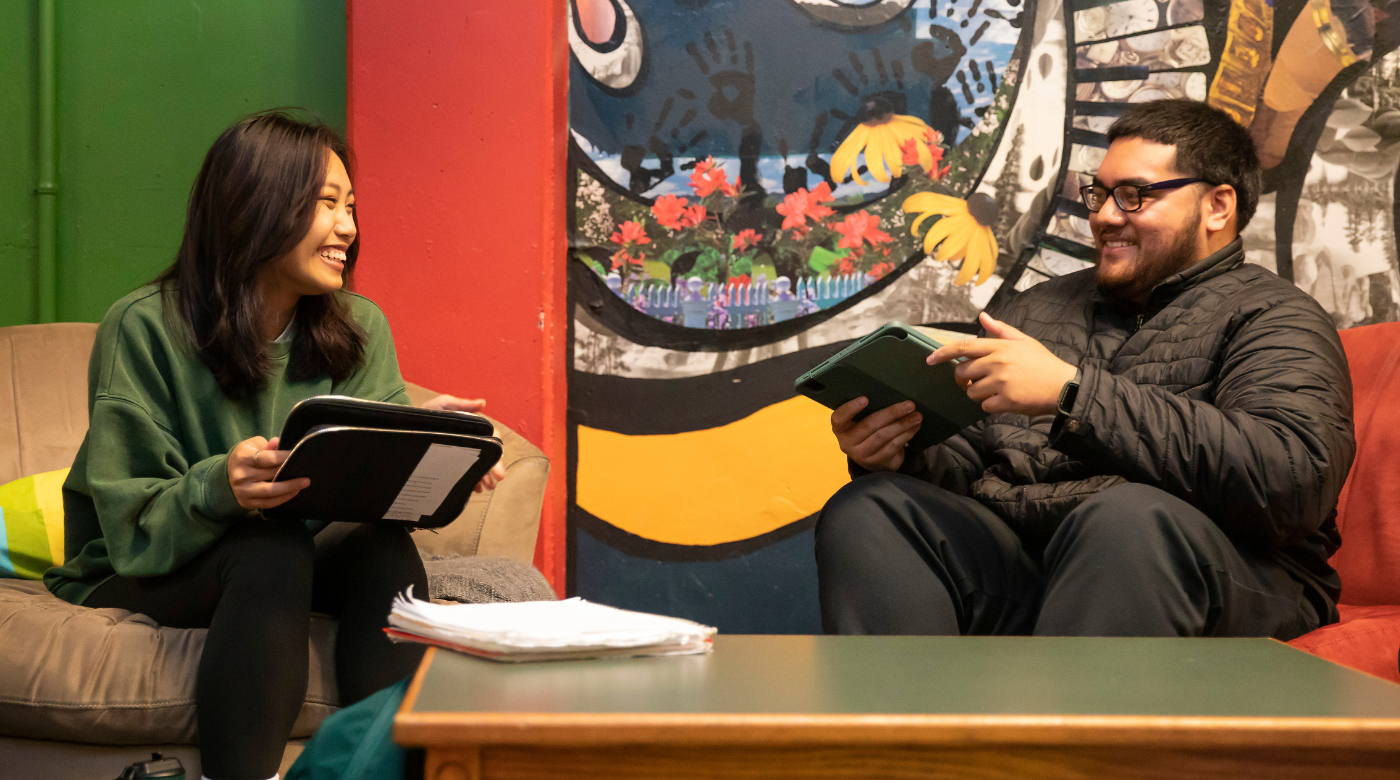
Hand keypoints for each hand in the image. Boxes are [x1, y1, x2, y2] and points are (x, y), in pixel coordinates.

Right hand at [228, 436, 307, 510]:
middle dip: (290, 472)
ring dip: (290, 487)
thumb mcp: (252, 445)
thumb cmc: (245, 456)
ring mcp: (243, 491)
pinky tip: (294, 492)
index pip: (267, 458)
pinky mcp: (246, 503)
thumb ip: (266, 445)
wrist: (227, 475)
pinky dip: (283, 498)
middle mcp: (241, 475)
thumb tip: (278, 442)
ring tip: (304, 483)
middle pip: (271, 474)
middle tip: (306, 469)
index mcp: (242, 458)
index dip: (284, 457)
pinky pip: (268, 503)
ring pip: (271, 491)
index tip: (297, 454)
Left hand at [419, 395, 502, 490]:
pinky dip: (473, 481)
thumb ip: (461, 404)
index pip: (490, 438)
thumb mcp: (442, 405)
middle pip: (486, 454)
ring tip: (487, 487)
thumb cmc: (425, 415)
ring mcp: (460, 452)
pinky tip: (476, 488)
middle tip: (496, 481)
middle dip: (492, 468)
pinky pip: (466, 473)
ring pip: (478, 465)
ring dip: (485, 476)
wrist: (405, 429)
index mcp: (471, 427)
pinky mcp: (451, 463)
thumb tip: (483, 403)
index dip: (496, 451)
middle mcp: (469, 440)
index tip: (498, 467)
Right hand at [831, 397, 922, 472]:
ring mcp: (862, 455)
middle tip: (910, 405)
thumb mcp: (860, 421)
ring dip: (903, 425)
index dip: (851, 408)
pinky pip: (893, 446)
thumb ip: (867, 411)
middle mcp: (847, 443)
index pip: (839, 418)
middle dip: (892, 413)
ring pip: (884, 436)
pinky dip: (906, 435)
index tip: (865, 398)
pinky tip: (915, 427)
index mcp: (840, 429)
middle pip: (869, 425)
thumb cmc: (866, 431)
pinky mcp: (878, 462)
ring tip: (917, 416)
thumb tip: (890, 394)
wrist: (872, 458)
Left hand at [928, 312, 1077, 415]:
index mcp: (1000, 346)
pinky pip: (984, 406)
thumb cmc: (1042, 363)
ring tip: (997, 390)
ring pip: (971, 391)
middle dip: (964, 379)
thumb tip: (982, 317)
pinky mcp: (1006, 400)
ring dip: (979, 393)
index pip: (963, 347)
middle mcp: (997, 362)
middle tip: (977, 381)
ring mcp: (1001, 382)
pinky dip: (991, 406)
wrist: (1063, 386)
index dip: (943, 353)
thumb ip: (1000, 330)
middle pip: (962, 372)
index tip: (930, 359)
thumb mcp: (1024, 341)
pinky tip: (1005, 400)